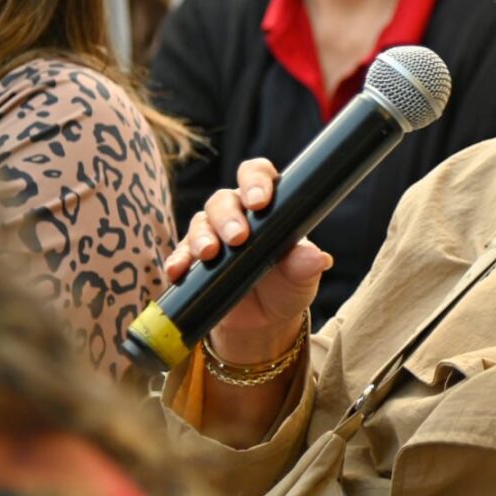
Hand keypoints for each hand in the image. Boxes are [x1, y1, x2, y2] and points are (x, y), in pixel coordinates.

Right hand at [164, 158, 332, 365]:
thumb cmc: (287, 285)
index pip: (257, 175)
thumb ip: (306, 264)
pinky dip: (178, 261)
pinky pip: (181, 254)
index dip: (256, 181)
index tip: (259, 201)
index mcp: (267, 206)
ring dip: (202, 237)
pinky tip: (177, 271)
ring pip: (200, 222)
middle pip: (223, 200)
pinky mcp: (192, 260)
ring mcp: (211, 235)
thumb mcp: (301, 276)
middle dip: (228, 216)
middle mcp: (236, 213)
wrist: (264, 320)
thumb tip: (318, 258)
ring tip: (209, 253)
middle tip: (238, 237)